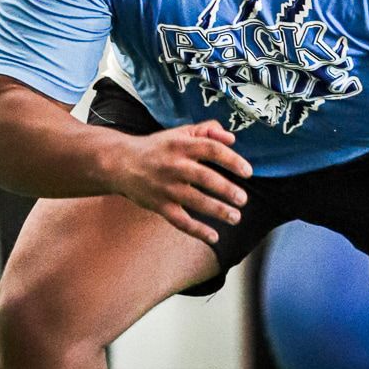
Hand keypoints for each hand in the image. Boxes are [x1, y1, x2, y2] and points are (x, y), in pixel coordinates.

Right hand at [109, 121, 252, 245]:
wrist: (121, 163)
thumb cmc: (158, 147)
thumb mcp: (180, 133)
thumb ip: (207, 131)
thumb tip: (232, 139)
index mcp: (181, 145)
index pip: (211, 150)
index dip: (231, 160)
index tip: (248, 172)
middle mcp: (173, 165)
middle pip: (204, 177)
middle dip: (226, 190)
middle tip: (243, 199)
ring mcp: (165, 187)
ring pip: (194, 201)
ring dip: (217, 210)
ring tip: (236, 217)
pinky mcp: (159, 205)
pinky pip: (179, 221)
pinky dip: (197, 231)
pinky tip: (214, 237)